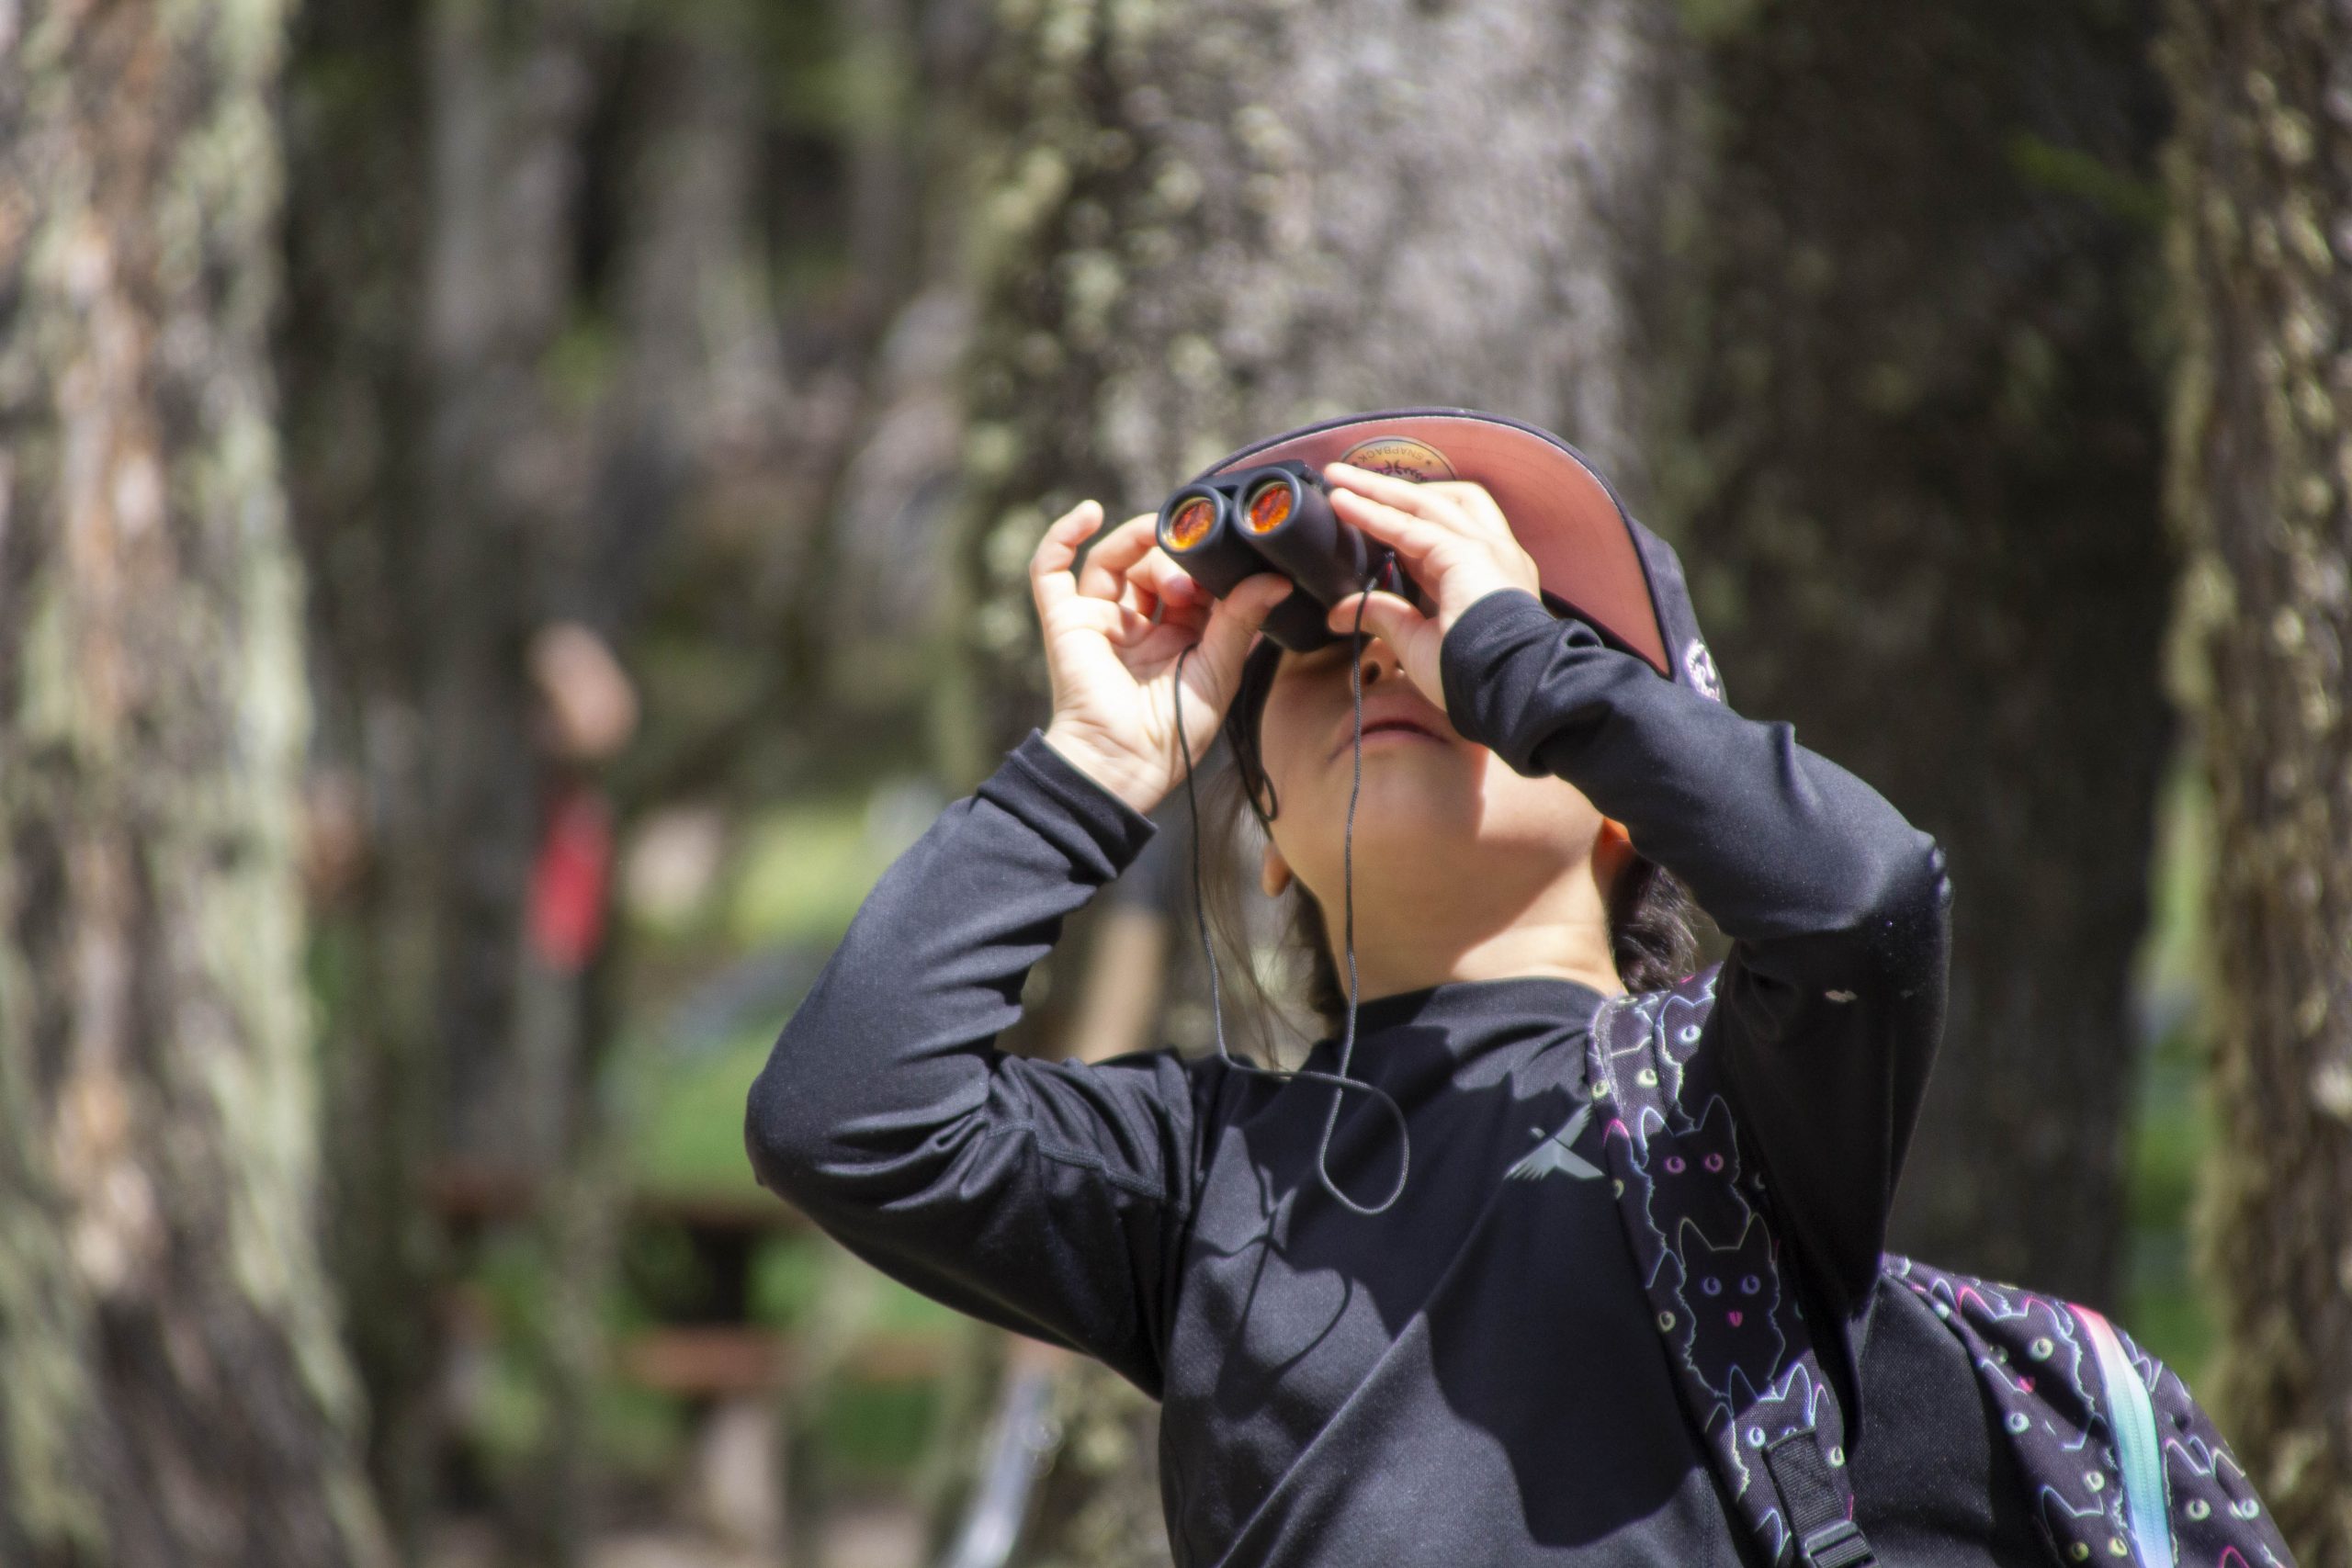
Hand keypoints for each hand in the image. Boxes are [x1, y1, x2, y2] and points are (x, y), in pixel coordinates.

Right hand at [1032, 500, 1292, 814]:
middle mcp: (1137, 621)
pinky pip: (1050, 570)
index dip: (1206, 562)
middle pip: (1152, 561)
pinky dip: (1063, 536)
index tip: (1228, 557)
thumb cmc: (1176, 731)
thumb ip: (1241, 619)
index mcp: (1178, 632)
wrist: (1126, 765)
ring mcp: (1099, 618)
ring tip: (1162, 545)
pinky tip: (1087, 512)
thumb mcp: (1220, 670)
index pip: (1190, 576)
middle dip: (1175, 559)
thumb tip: (1278, 577)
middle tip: (1192, 582)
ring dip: (1138, 542)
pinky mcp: (1064, 620)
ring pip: (1113, 557)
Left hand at [1318, 461, 1541, 707]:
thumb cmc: (1469, 677)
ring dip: (1377, 487)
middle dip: (1388, 488)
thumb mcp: (1418, 641)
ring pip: (1424, 502)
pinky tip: (1344, 504)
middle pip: (1438, 501)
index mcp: (1486, 573)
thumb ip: (1385, 617)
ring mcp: (1485, 547)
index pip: (1439, 531)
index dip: (1398, 518)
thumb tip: (1339, 614)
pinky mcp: (1468, 552)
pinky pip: (1410, 525)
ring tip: (1338, 479)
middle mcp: (1492, 551)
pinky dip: (1374, 512)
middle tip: (1344, 478)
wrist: (1503, 690)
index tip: (1360, 510)